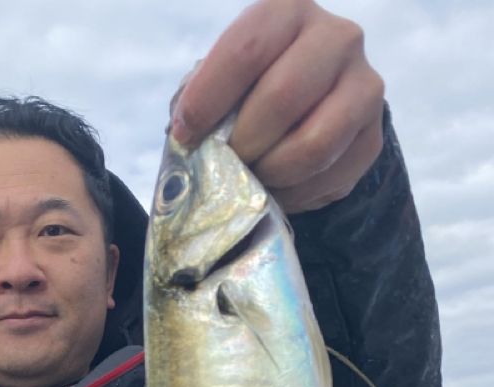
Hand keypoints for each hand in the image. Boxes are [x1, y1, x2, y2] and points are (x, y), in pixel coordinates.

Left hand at [171, 0, 384, 212]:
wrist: (309, 107)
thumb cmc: (251, 89)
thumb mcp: (221, 79)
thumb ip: (201, 98)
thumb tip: (189, 138)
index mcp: (290, 10)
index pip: (245, 51)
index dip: (208, 100)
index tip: (185, 136)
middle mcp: (338, 37)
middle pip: (281, 98)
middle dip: (243, 143)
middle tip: (226, 162)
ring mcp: (365, 85)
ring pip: (312, 145)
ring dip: (270, 173)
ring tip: (253, 176)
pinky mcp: (374, 135)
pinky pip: (329, 176)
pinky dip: (294, 194)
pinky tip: (278, 186)